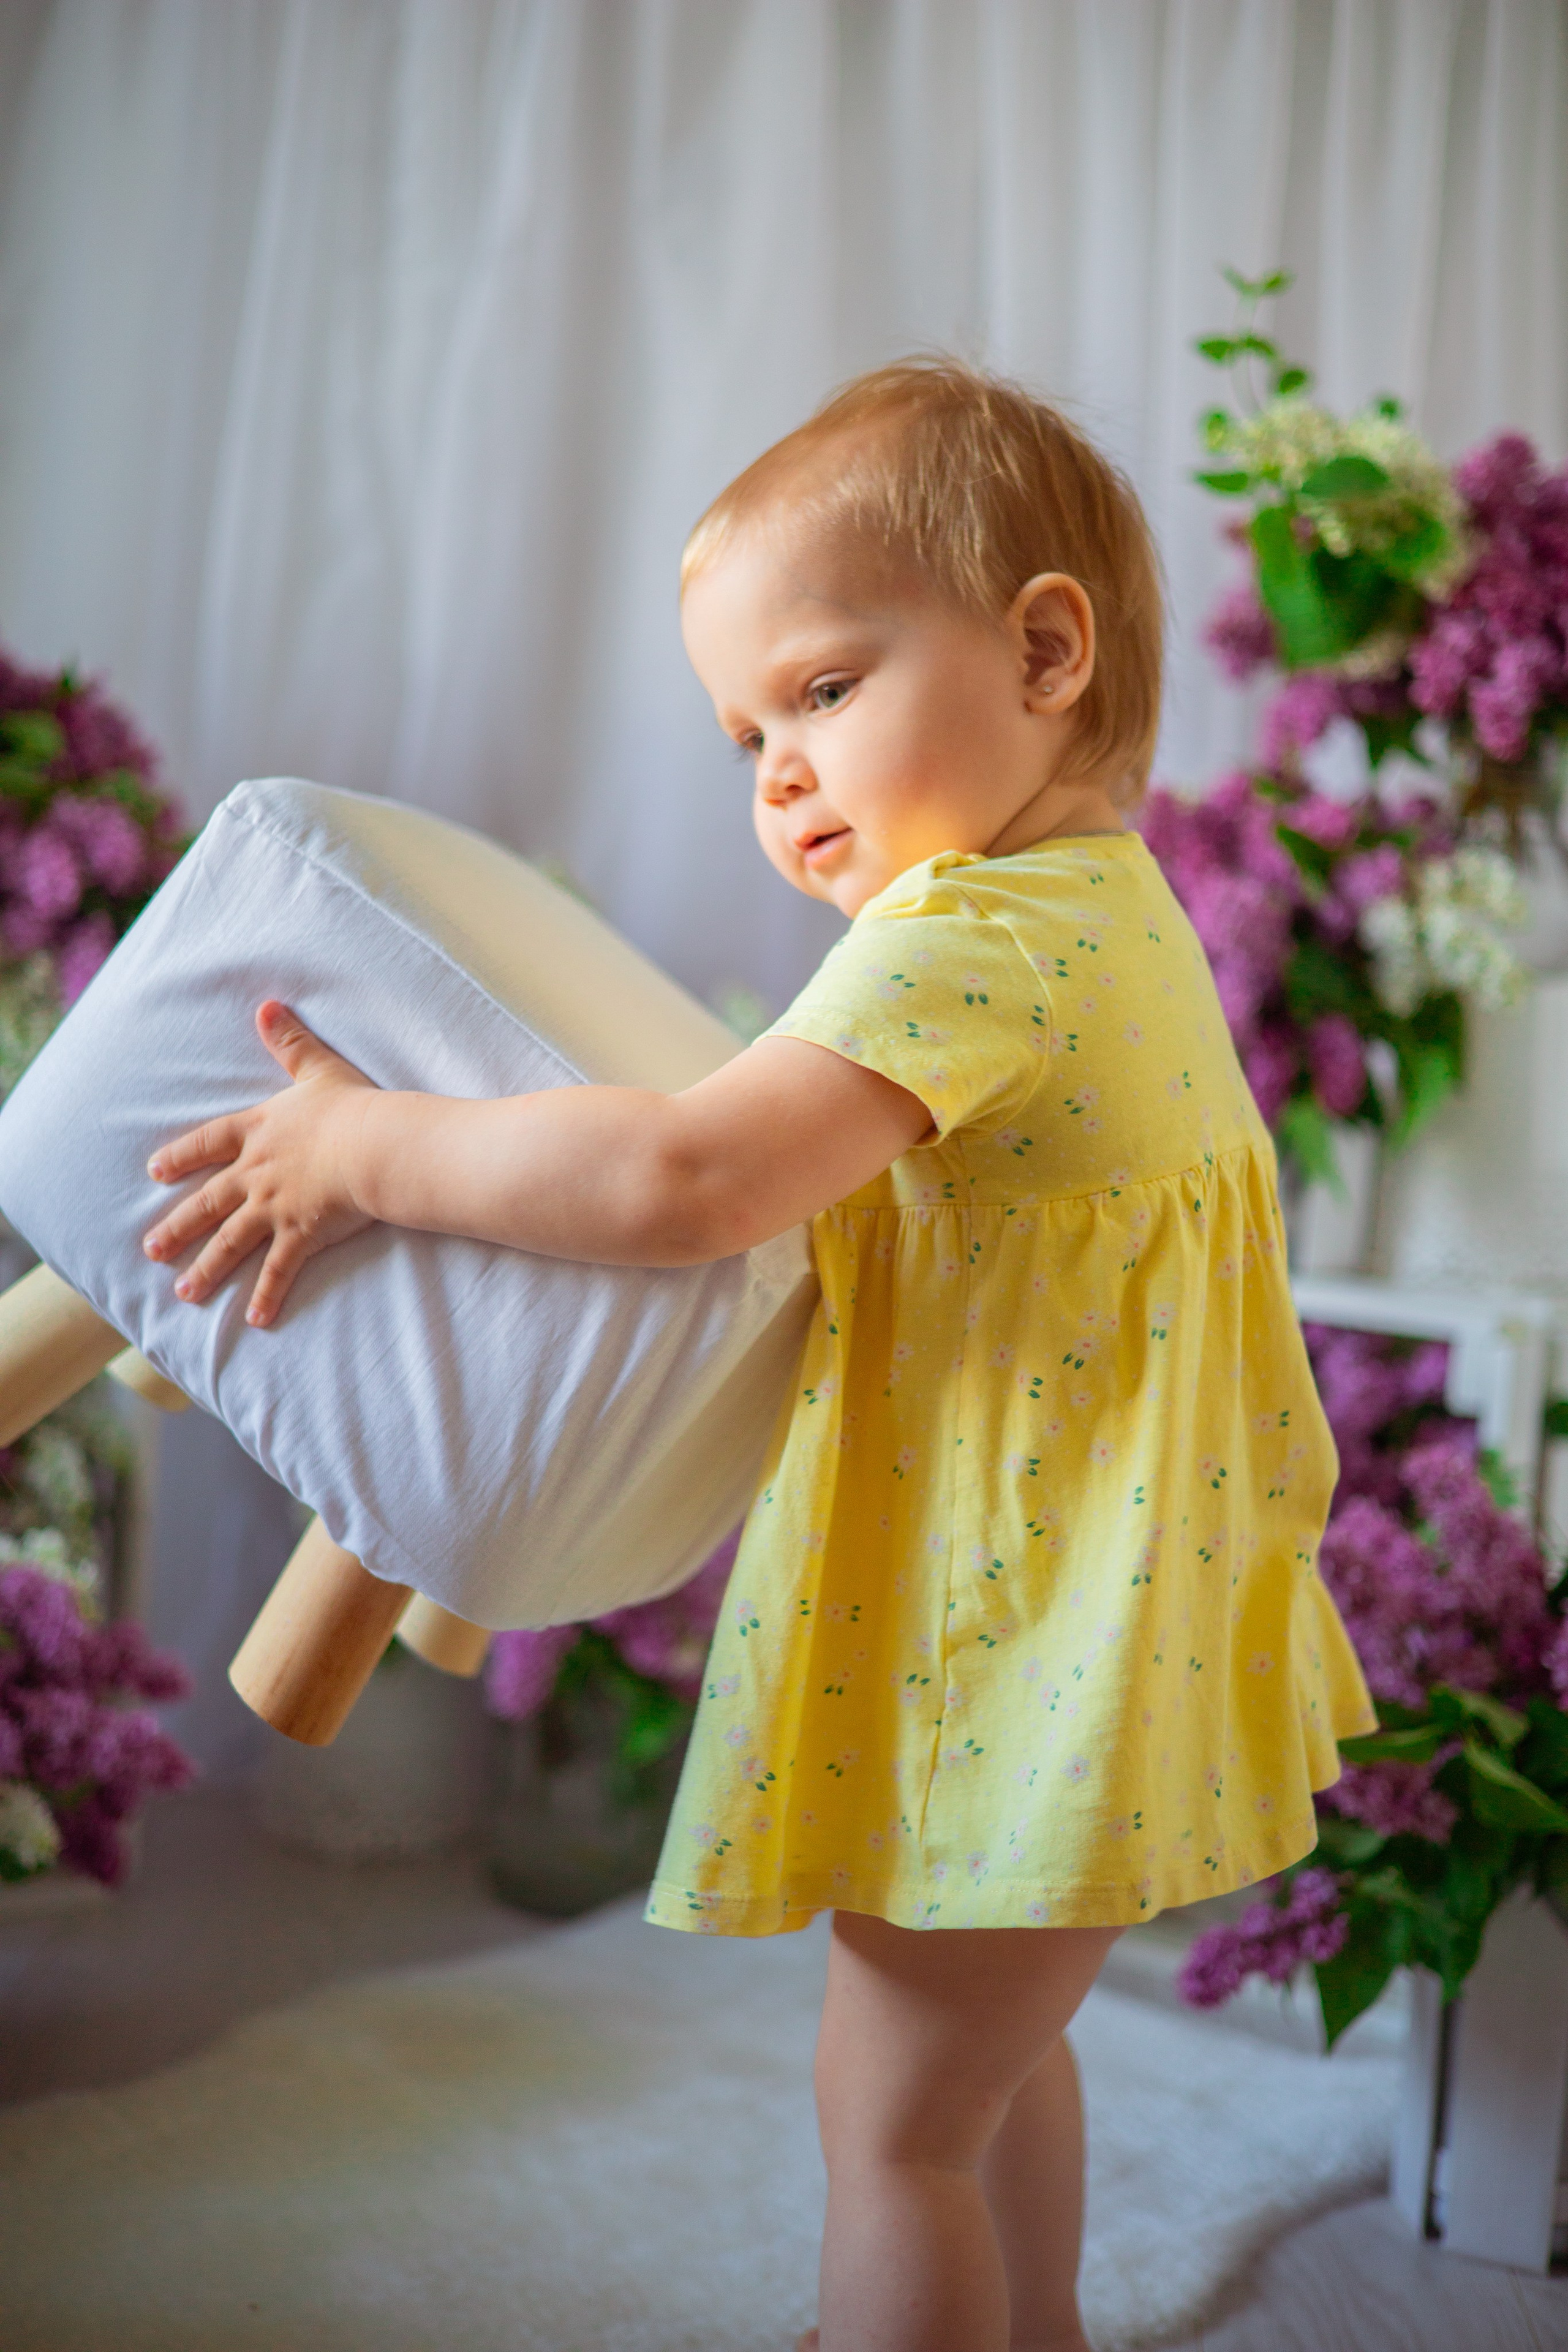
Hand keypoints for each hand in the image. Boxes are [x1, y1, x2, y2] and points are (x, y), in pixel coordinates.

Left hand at [143, 1001, 377, 1327]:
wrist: (373, 1145)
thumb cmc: (351, 1107)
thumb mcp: (317, 1068)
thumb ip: (290, 1040)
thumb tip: (266, 1005)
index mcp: (259, 1133)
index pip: (209, 1144)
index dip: (181, 1157)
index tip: (154, 1172)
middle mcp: (257, 1173)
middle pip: (208, 1202)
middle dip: (178, 1226)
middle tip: (151, 1248)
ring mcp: (275, 1207)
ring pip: (231, 1242)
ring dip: (207, 1268)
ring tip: (184, 1293)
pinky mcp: (301, 1234)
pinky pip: (279, 1271)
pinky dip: (267, 1295)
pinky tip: (255, 1320)